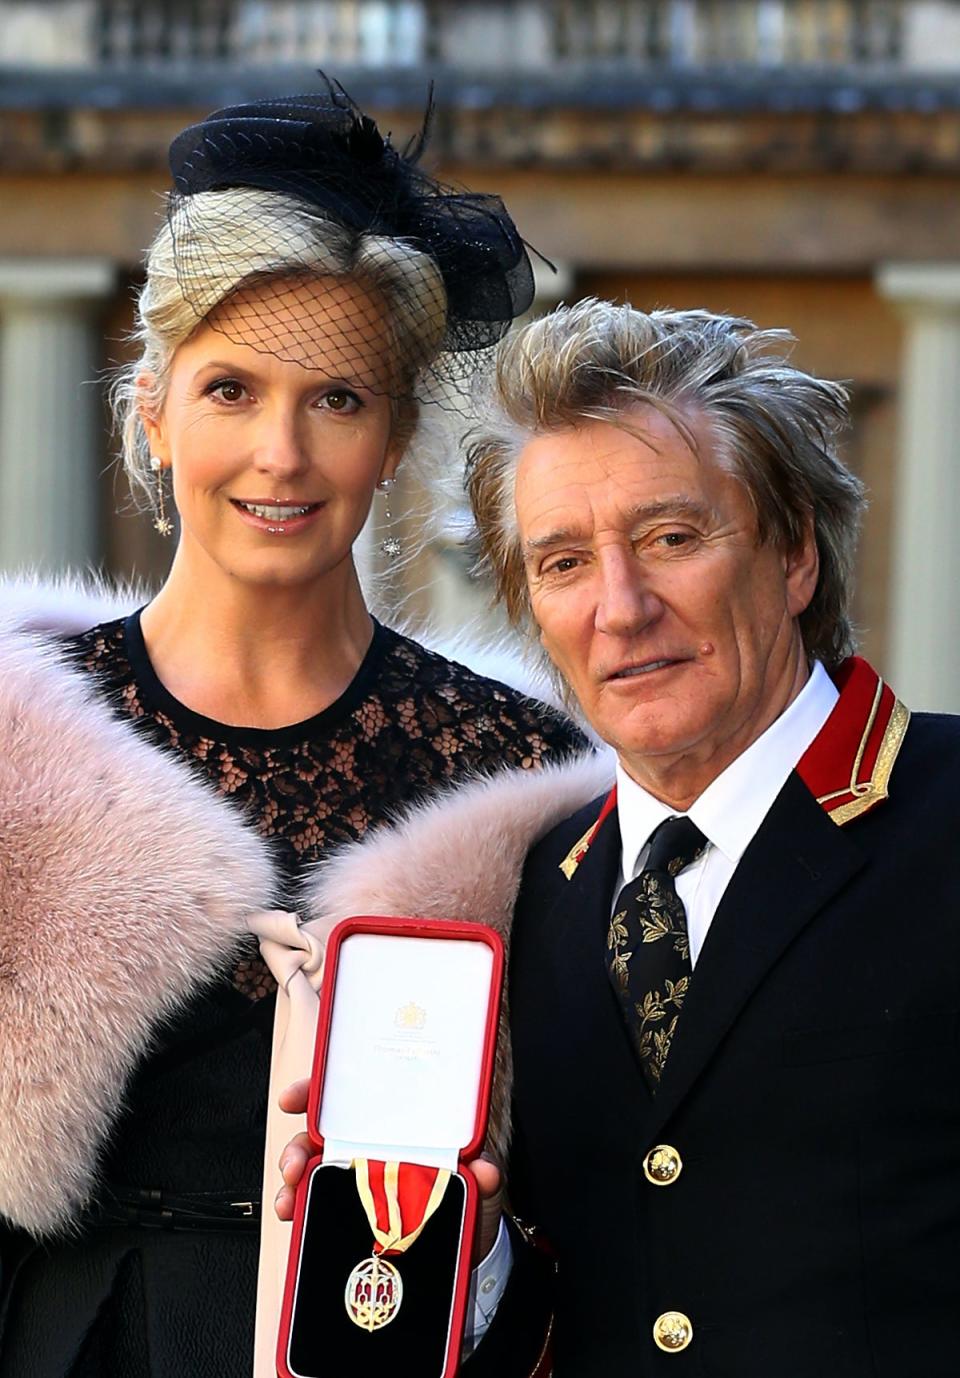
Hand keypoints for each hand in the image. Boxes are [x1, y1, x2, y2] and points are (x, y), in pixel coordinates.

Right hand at [273, 1080, 504, 1263]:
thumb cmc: (468, 1202)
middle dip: (295, 1146)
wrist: (466, 1253)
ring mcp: (355, 1184)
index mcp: (395, 1132)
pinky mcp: (348, 1216)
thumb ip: (484, 1175)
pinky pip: (313, 1208)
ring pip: (308, 1172)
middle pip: (318, 1137)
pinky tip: (292, 1216)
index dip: (319, 1091)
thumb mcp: (479, 1183)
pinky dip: (295, 1210)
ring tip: (289, 1199)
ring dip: (290, 1182)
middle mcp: (368, 1152)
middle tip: (294, 1164)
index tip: (296, 1098)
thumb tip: (485, 1171)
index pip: (352, 1099)